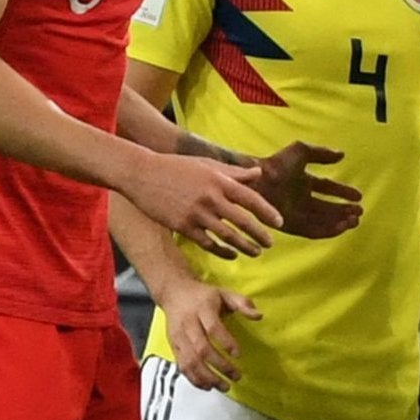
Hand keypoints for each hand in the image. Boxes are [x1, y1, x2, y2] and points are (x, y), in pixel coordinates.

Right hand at [123, 152, 280, 258]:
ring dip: (245, 247)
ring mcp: (196, 214)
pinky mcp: (183, 226)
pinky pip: (208, 243)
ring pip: (228, 236)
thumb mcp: (207, 164)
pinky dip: (222, 251)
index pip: (251, 199)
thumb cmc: (176, 167)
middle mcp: (210, 198)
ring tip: (256, 252)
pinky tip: (231, 255)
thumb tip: (257, 173)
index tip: (278, 223)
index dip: (267, 212)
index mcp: (219, 181)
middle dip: (260, 235)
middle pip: (243, 222)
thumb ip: (234, 172)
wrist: (141, 173)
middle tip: (270, 244)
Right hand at [162, 274, 258, 391]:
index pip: (213, 328)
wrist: (174, 292)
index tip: (238, 354)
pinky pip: (182, 365)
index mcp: (202, 309)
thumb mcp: (224, 293)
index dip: (226, 342)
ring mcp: (179, 337)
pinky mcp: (173, 346)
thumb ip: (242, 303)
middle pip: (202, 348)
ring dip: (207, 377)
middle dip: (219, 365)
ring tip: (224, 386)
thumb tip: (259, 316)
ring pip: (190, 360)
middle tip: (236, 376)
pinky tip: (207, 386)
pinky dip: (194, 378)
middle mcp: (188, 324)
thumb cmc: (204, 296)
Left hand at [253, 141, 362, 238]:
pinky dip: (329, 230)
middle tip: (360, 211)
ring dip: (340, 222)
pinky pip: (314, 231)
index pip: (327, 188)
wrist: (258, 182)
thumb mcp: (301, 151)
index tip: (358, 195)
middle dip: (344, 210)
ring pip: (323, 221)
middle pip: (327, 208)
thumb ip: (322, 153)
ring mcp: (296, 213)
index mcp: (302, 181)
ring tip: (355, 220)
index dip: (343, 192)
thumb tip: (342, 155)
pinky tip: (342, 226)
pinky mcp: (292, 226)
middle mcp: (300, 199)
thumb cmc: (276, 164)